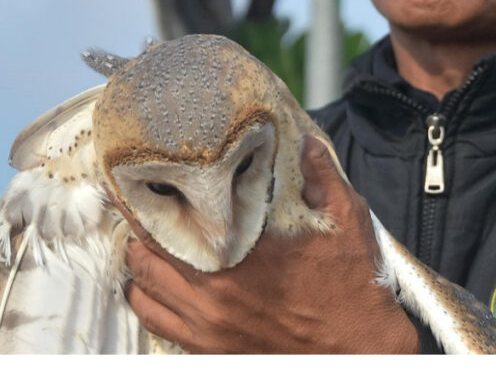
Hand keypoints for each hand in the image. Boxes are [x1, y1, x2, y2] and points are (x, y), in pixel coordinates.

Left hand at [120, 134, 419, 352]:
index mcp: (240, 256)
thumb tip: (305, 145)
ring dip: (140, 266)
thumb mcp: (346, 220)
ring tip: (145, 245)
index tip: (136, 181)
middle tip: (140, 208)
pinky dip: (149, 303)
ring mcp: (208, 326)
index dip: (146, 200)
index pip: (171, 222)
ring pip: (144, 293)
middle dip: (138, 230)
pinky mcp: (212, 350)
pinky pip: (158, 325)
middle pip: (145, 257)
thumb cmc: (352, 290)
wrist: (359, 350)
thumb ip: (322, 177)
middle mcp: (214, 294)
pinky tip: (157, 287)